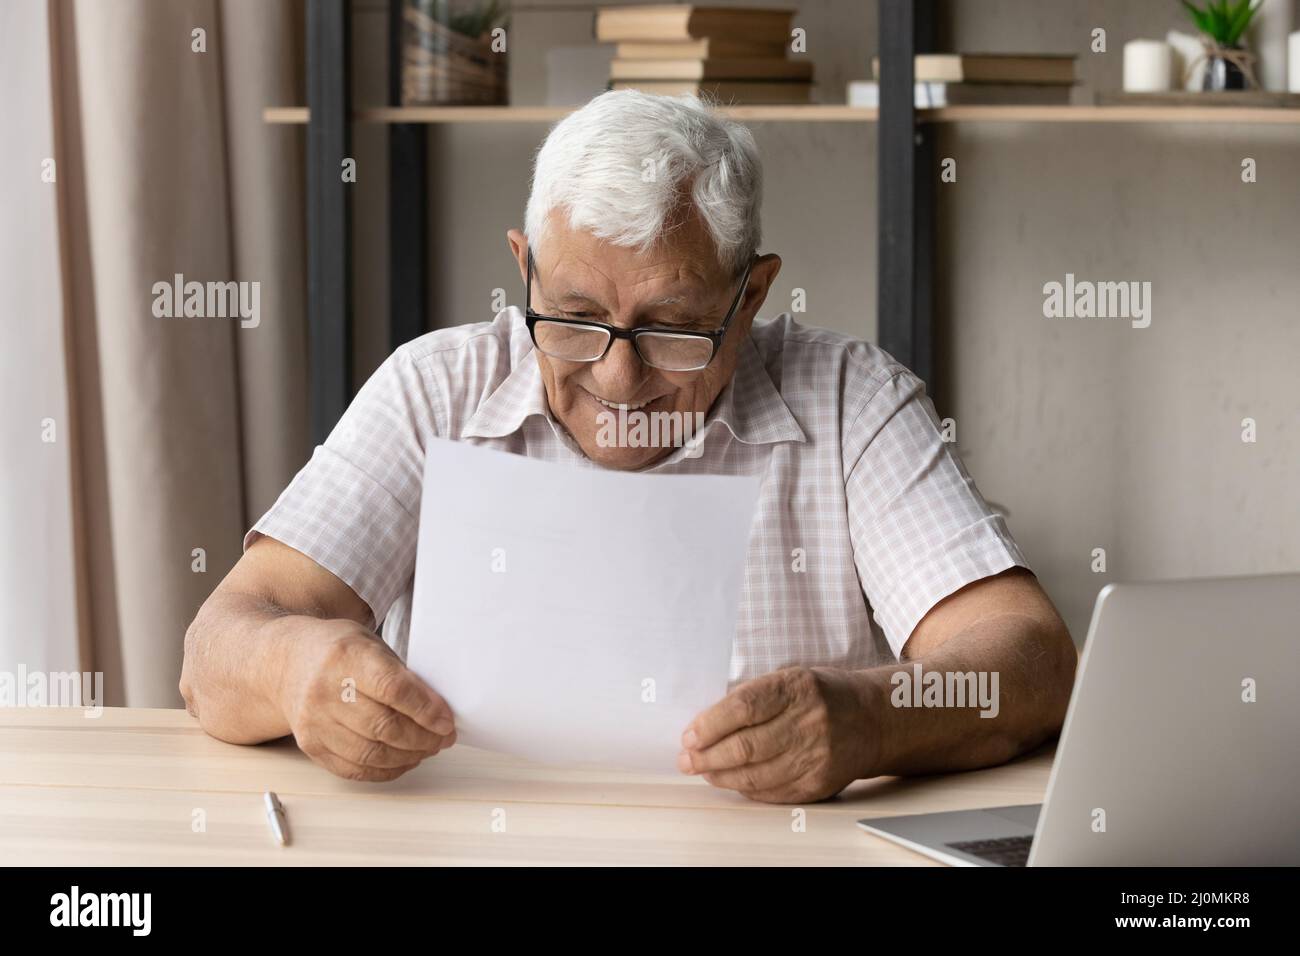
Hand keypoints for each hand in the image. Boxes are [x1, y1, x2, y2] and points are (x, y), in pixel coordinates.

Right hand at [278, 618, 455, 781]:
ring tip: (427, 749)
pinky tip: (403, 760)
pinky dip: (385, 770)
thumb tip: (438, 711)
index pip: (392, 688)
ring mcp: (314, 721)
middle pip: (383, 726)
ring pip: (370, 753)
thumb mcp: (371, 644)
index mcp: (346, 657)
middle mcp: (325, 690)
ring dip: (408, 757)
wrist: (286, 663)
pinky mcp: (310, 745)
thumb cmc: (336, 651)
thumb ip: (401, 674)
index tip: (447, 721)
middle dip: (423, 738)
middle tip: (444, 738)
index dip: (425, 709)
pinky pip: (353, 769)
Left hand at [677, 666, 875, 802]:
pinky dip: (746, 789)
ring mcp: (817, 756)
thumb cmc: (822, 695)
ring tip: (704, 771)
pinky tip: (732, 781)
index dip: (710, 724)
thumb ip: (754, 698)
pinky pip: (773, 792)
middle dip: (707, 756)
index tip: (689, 736)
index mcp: (798, 688)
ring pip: (756, 775)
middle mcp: (810, 722)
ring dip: (721, 776)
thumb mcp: (791, 679)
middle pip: (746, 746)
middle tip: (687, 760)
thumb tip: (706, 725)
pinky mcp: (820, 783)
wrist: (873, 719)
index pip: (744, 707)